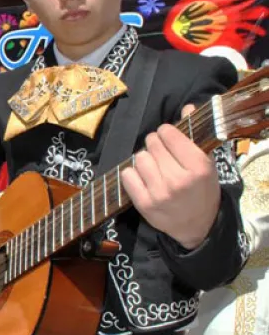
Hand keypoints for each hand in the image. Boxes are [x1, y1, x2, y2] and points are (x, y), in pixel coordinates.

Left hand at [121, 105, 220, 248]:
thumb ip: (194, 135)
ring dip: (144, 159)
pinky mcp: (144, 204)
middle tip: (161, 154)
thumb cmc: (202, 191)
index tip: (167, 137)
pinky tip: (142, 178)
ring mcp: (160, 193)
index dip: (166, 132)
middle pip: (151, 144)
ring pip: (139, 157)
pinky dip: (132, 174)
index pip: (168, 134)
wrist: (197, 227)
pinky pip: (126, 175)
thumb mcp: (207, 164)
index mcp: (198, 167)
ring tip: (154, 168)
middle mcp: (179, 179)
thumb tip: (186, 106)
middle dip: (154, 145)